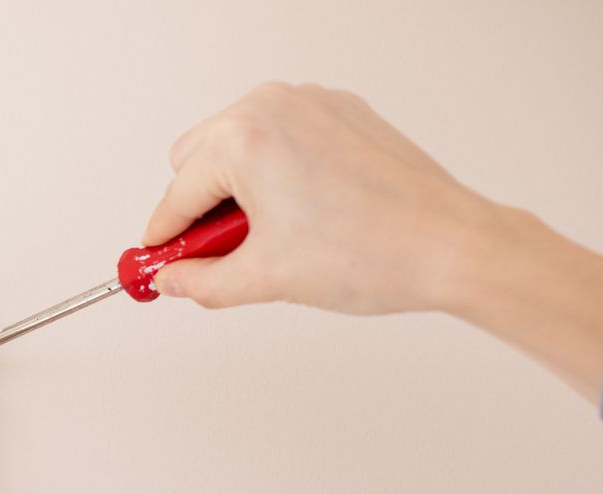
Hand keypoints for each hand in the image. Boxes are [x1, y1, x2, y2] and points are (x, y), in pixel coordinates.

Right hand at [145, 82, 602, 401]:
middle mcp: (274, 106)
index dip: (162, 240)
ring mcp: (311, 103)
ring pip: (237, 143)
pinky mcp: (343, 112)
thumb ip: (202, 281)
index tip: (152, 265)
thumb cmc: (371, 253)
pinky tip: (303, 216)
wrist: (449, 245)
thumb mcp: (265, 278)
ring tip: (271, 239)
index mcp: (245, 139)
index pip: (177, 195)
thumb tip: (174, 281)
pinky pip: (282, 136)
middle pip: (195, 157)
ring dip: (235, 188)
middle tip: (219, 257)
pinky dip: (275, 172)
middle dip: (198, 208)